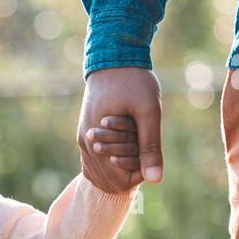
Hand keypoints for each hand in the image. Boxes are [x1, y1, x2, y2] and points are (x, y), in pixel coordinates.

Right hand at [78, 67, 163, 192]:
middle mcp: (86, 144)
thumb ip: (150, 147)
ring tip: (133, 139)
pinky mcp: (86, 133)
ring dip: (120, 164)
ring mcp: (83, 139)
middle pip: (108, 181)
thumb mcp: (149, 112)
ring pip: (100, 173)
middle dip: (129, 168)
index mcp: (97, 141)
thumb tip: (155, 180)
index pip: (119, 181)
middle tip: (140, 139)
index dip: (139, 171)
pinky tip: (124, 145)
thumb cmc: (134, 81)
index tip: (147, 146)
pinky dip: (111, 160)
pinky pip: (95, 161)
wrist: (113, 57)